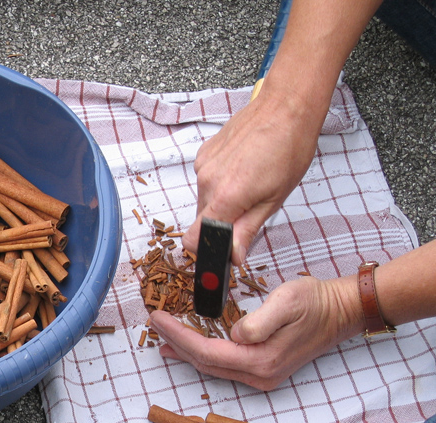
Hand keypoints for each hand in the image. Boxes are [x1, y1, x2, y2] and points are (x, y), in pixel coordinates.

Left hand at [149, 275, 364, 390]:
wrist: (341, 312)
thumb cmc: (315, 302)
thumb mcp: (287, 302)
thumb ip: (259, 322)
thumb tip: (235, 334)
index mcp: (260, 361)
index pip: (205, 352)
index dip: (177, 336)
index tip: (157, 318)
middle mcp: (259, 375)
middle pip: (204, 362)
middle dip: (175, 344)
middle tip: (154, 325)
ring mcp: (262, 376)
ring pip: (212, 366)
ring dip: (185, 351)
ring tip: (163, 338)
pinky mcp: (263, 370)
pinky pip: (223, 365)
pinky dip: (202, 354)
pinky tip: (189, 346)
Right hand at [182, 93, 320, 264]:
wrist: (286, 107)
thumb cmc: (289, 148)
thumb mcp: (274, 199)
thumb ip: (247, 230)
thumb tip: (233, 256)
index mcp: (224, 196)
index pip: (193, 239)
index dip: (207, 250)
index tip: (223, 250)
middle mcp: (206, 181)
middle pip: (201, 220)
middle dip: (221, 224)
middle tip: (250, 211)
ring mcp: (203, 165)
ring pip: (205, 200)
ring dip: (223, 202)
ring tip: (251, 185)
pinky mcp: (204, 154)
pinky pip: (207, 181)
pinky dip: (221, 184)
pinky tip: (244, 170)